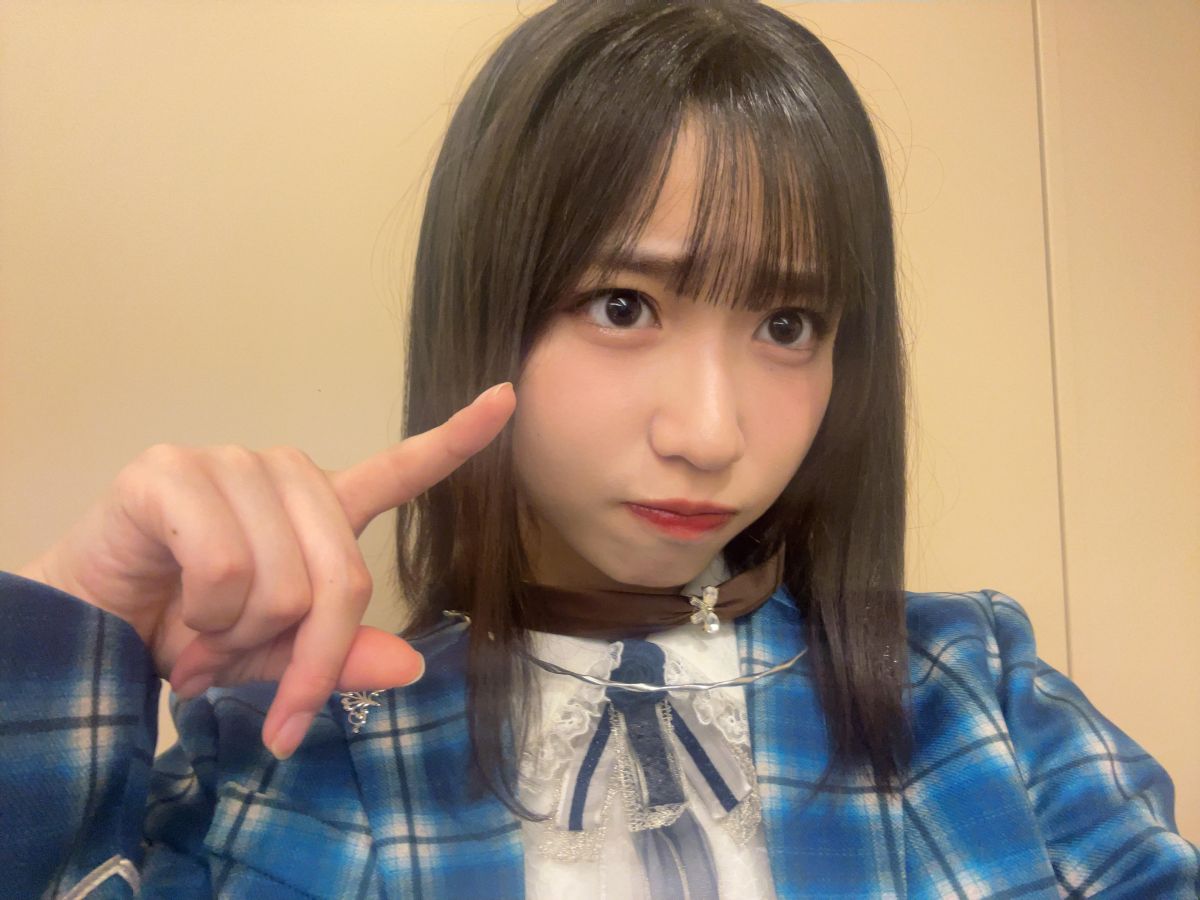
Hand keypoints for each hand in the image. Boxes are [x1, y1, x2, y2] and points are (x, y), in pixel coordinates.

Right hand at [18, 382, 515, 758]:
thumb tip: (409, 668)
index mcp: (321, 506)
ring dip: (237, 636)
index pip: (401, 468)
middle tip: (244, 673)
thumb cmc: (188, 629)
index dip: (458, 437)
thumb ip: (338, 656)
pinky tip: (174, 607)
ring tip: (199, 630)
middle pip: (342, 577)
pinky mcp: (170, 471)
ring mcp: (230, 464)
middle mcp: (285, 472)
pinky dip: (202, 615)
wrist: (93, 628)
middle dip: (301, 654)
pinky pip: (224, 565)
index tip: (507, 398)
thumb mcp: (276, 657)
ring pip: (281, 579)